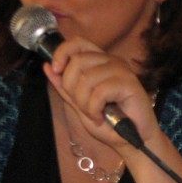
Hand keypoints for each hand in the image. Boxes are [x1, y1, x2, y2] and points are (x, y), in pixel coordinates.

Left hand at [44, 36, 158, 149]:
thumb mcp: (80, 104)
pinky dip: (94, 109)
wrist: (134, 140)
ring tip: (94, 114)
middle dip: (72, 89)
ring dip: (84, 103)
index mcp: (101, 62)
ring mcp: (122, 71)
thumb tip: (47, 66)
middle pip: (77, 61)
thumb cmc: (110, 123)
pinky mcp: (129, 83)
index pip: (78, 42)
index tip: (56, 70)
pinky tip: (101, 117)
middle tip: (83, 106)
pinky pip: (99, 92)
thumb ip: (64, 86)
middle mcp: (112, 62)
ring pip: (86, 78)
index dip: (62, 53)